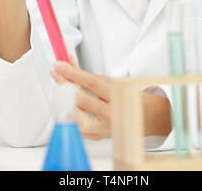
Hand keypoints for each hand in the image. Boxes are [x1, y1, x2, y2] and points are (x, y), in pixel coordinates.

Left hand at [50, 60, 171, 140]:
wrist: (146, 117)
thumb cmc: (129, 97)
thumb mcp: (112, 81)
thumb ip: (89, 75)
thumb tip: (70, 63)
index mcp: (119, 97)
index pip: (92, 84)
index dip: (74, 73)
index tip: (61, 65)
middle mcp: (112, 115)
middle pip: (83, 101)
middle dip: (65, 85)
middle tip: (55, 73)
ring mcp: (104, 129)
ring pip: (78, 118)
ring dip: (66, 101)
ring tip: (59, 87)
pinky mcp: (97, 137)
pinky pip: (79, 127)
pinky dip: (71, 113)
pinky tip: (67, 103)